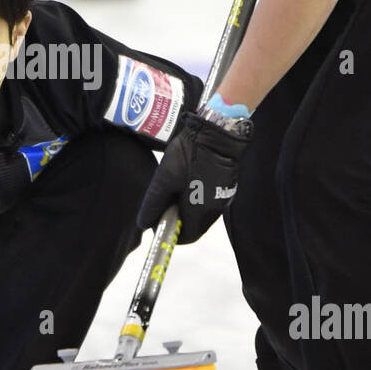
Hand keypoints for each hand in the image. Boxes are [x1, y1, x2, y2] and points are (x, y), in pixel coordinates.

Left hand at [136, 112, 252, 244]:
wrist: (219, 132)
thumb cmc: (190, 155)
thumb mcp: (164, 178)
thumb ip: (153, 204)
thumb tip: (144, 224)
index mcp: (199, 211)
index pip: (186, 237)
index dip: (170, 233)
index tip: (158, 221)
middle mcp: (214, 210)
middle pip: (194, 226)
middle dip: (177, 219)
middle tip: (164, 202)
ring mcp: (222, 198)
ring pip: (201, 213)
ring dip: (186, 207)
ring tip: (174, 188)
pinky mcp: (226, 186)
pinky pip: (209, 200)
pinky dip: (196, 197)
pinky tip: (187, 180)